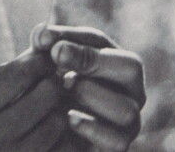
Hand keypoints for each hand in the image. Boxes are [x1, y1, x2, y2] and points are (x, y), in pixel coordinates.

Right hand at [0, 50, 66, 151]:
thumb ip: (5, 78)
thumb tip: (43, 46)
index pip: (20, 73)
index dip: (40, 61)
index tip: (46, 60)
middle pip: (47, 93)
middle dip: (53, 84)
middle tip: (51, 84)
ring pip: (58, 121)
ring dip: (58, 112)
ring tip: (49, 112)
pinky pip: (62, 147)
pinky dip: (62, 138)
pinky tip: (51, 135)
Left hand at [31, 24, 145, 151]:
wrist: (44, 134)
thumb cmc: (48, 96)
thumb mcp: (44, 69)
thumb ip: (43, 49)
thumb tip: (42, 34)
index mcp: (110, 60)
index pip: (99, 41)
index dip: (74, 39)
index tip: (47, 44)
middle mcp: (130, 88)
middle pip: (132, 67)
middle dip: (94, 61)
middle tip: (61, 63)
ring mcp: (129, 119)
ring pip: (127, 106)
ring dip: (94, 95)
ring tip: (67, 91)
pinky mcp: (119, 144)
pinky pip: (117, 140)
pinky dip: (94, 127)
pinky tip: (70, 118)